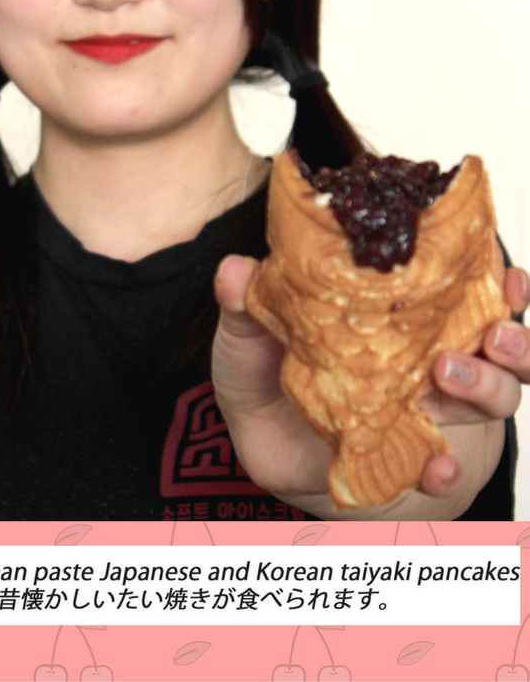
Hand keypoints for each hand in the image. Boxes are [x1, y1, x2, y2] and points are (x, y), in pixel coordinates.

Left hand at [211, 253, 529, 515]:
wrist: (274, 454)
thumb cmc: (270, 383)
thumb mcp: (250, 340)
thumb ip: (245, 307)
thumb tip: (235, 269)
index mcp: (406, 316)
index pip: (469, 289)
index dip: (500, 281)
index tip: (507, 274)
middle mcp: (436, 355)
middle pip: (503, 341)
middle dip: (509, 337)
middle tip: (488, 334)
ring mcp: (436, 409)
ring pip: (498, 393)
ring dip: (488, 385)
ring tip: (450, 376)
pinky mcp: (422, 458)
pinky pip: (453, 465)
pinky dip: (449, 467)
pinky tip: (435, 466)